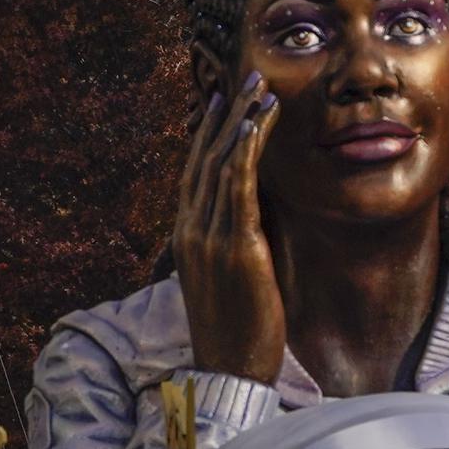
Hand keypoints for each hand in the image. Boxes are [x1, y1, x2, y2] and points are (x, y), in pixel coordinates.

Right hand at [174, 70, 285, 382]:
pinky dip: (244, 151)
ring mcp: (209, 236)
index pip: (195, 173)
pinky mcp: (234, 246)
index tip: (225, 103)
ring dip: (242, 121)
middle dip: (227, 115)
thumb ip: (235, 242)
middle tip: (246, 78)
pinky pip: (237, 187)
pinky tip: (257, 125)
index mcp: (187, 237)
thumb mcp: (229, 280)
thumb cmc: (236, 332)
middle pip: (205, 158)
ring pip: (221, 164)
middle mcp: (192, 229)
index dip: (209, 135)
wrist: (229, 371)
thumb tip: (257, 215)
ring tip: (260, 88)